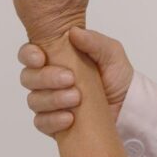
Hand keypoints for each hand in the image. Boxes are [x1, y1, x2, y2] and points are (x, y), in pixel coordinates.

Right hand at [19, 27, 134, 136]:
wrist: (129, 107)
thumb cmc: (117, 77)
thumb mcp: (111, 54)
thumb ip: (94, 41)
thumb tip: (73, 32)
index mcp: (55, 58)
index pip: (29, 54)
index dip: (28, 55)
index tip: (41, 58)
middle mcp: (47, 80)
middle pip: (28, 78)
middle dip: (45, 78)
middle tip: (70, 79)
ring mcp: (49, 103)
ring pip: (34, 101)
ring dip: (53, 99)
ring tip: (76, 98)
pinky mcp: (54, 124)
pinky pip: (42, 123)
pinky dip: (53, 120)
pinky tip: (69, 118)